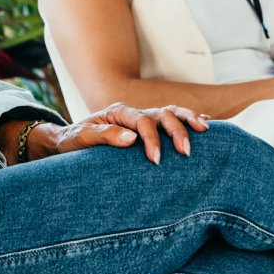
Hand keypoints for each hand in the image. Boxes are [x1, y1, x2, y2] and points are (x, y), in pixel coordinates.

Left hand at [46, 102, 209, 164]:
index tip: (156, 160)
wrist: (67, 141)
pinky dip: (188, 120)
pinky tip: (206, 125)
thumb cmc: (73, 141)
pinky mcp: (148, 129)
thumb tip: (131, 138)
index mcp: (118, 113)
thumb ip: (104, 135)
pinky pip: (172, 120)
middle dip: (176, 130)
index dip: (152, 139)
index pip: (142, 121)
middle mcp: (133, 114)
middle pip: (162, 114)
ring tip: (205, 130)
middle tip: (186, 151)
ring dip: (188, 120)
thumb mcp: (81, 138)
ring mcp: (142, 119)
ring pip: (170, 113)